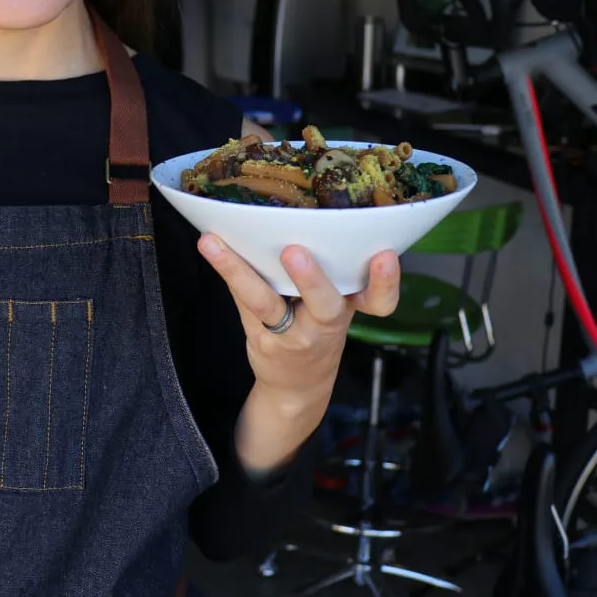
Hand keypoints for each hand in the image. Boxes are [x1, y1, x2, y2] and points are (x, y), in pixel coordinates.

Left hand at [198, 236, 400, 409]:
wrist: (297, 386)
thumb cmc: (318, 328)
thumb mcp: (338, 303)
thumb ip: (333, 268)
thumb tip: (302, 210)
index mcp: (351, 306)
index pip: (379, 300)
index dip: (386, 281)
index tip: (386, 255)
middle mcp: (325, 323)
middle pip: (325, 304)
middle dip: (312, 279)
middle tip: (294, 251)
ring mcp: (291, 335)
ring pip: (265, 303)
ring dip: (240, 272)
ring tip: (213, 245)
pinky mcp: (261, 338)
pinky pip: (241, 303)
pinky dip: (227, 273)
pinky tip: (210, 247)